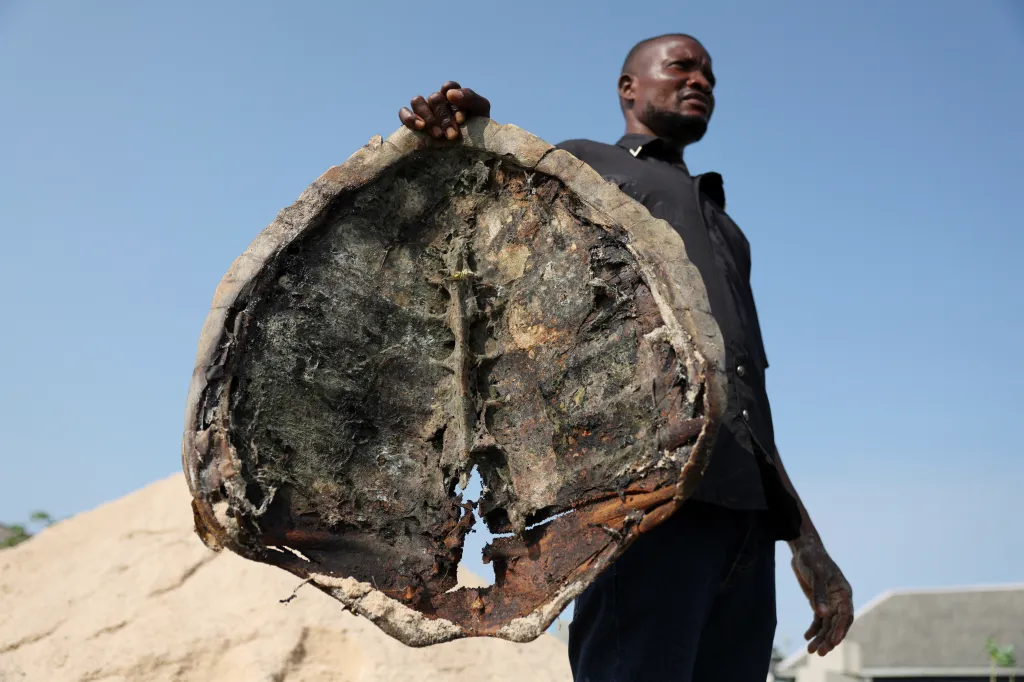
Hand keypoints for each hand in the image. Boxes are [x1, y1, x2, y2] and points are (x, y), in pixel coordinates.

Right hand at [398, 81, 489, 140]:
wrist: (470, 155)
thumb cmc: (476, 133)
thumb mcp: (481, 114)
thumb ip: (471, 99)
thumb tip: (449, 94)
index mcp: (453, 97)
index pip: (449, 87)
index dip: (454, 102)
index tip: (461, 120)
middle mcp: (437, 101)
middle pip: (435, 98)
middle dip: (444, 117)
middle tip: (452, 136)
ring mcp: (423, 110)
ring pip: (417, 101)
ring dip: (428, 117)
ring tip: (438, 135)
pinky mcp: (411, 122)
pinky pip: (403, 112)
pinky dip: (410, 117)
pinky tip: (420, 127)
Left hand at [790, 537, 852, 655]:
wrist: (803, 551)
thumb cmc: (813, 560)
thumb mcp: (816, 575)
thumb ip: (819, 594)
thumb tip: (822, 614)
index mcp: (844, 593)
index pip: (846, 617)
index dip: (840, 630)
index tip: (833, 642)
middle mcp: (839, 600)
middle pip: (836, 624)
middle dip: (828, 639)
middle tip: (819, 652)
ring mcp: (829, 602)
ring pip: (826, 625)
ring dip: (820, 638)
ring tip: (811, 651)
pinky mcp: (818, 602)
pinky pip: (818, 620)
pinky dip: (813, 629)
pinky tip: (806, 637)